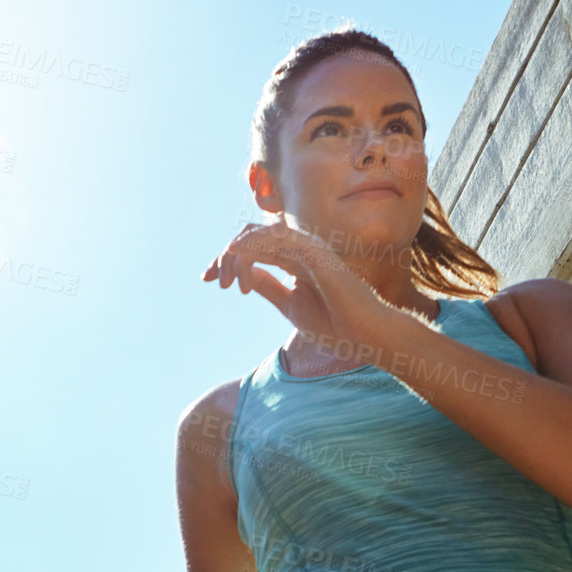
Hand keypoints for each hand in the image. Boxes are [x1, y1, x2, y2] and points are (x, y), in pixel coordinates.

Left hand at [202, 219, 395, 361]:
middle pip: (251, 235)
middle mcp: (301, 247)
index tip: (206, 278)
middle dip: (225, 255)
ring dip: (235, 255)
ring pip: (259, 235)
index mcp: (295, 258)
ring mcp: (310, 247)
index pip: (254, 245)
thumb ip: (268, 286)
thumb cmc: (335, 325)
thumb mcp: (290, 305)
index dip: (226, 258)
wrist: (365, 336)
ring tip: (227, 282)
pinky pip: (277, 240)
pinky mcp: (315, 252)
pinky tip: (240, 268)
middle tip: (214, 280)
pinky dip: (253, 249)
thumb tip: (245, 274)